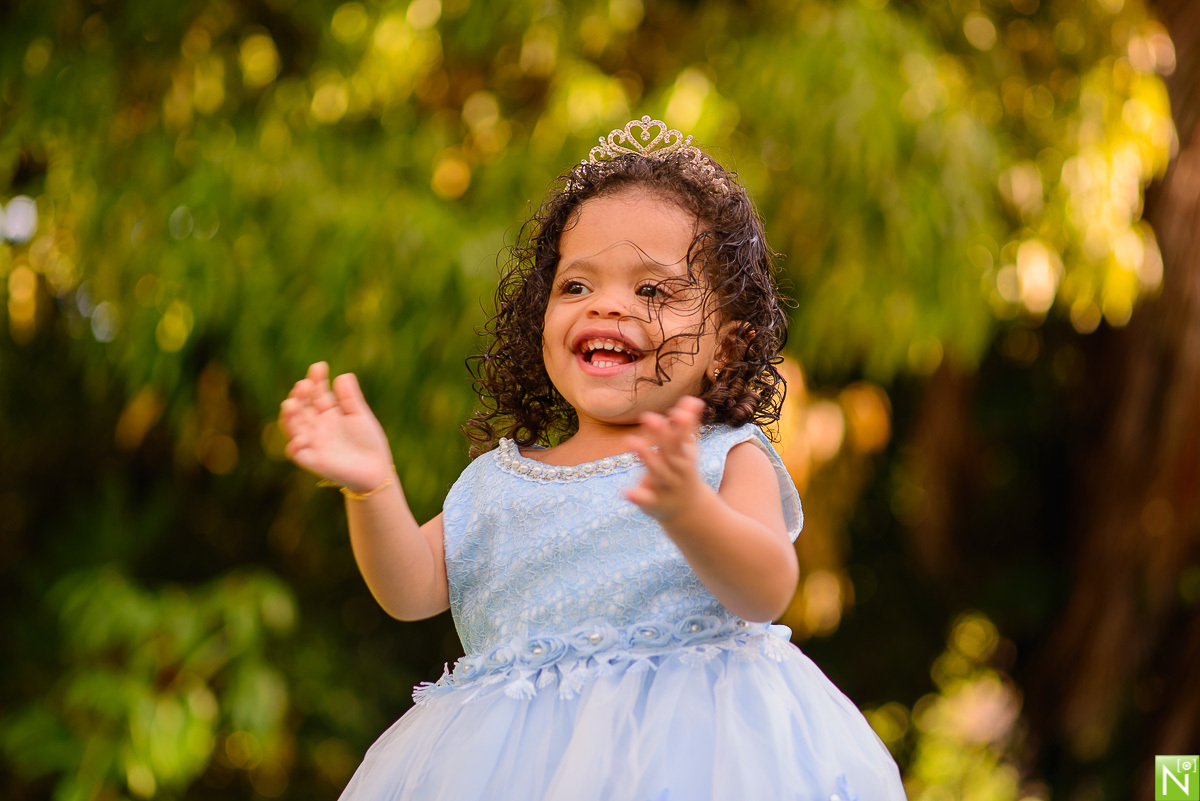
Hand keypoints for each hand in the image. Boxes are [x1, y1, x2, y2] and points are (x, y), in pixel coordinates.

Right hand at [279, 362, 393, 492]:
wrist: (377, 469)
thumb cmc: (368, 441)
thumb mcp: (359, 415)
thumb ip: (350, 398)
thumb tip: (343, 375)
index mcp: (327, 413)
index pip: (316, 393)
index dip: (315, 380)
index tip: (319, 366)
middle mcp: (316, 426)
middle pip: (301, 408)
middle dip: (299, 396)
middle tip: (305, 385)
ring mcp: (313, 443)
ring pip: (293, 427)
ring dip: (290, 416)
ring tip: (292, 403)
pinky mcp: (314, 461)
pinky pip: (298, 453)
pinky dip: (296, 446)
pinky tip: (302, 437)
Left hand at [622, 396, 708, 521]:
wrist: (689, 511)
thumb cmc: (683, 472)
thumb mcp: (688, 450)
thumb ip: (687, 426)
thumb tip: (693, 399)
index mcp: (683, 455)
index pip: (681, 437)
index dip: (680, 425)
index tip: (676, 411)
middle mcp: (676, 470)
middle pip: (669, 451)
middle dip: (661, 434)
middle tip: (648, 416)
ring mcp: (665, 486)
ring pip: (657, 471)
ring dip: (646, 456)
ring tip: (630, 439)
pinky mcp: (653, 501)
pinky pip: (645, 499)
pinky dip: (637, 496)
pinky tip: (626, 492)